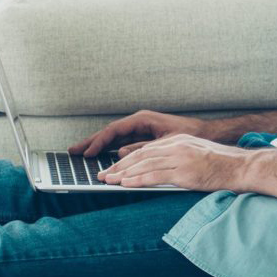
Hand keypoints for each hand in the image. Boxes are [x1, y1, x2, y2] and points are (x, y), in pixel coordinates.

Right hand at [68, 110, 209, 157]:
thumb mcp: (165, 142)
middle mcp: (138, 122)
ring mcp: (139, 129)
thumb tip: (120, 154)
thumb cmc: (189, 134)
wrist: (205, 132)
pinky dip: (108, 149)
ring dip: (96, 145)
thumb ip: (142, 147)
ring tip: (79, 153)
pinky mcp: (142, 137)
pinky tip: (98, 156)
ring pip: (113, 138)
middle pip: (109, 132)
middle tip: (72, 151)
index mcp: (143, 119)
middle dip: (91, 142)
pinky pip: (120, 143)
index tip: (88, 153)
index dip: (99, 142)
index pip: (115, 130)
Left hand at [97, 133, 248, 191]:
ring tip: (108, 181)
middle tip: (103, 175)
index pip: (147, 149)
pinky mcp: (184, 172)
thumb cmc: (222, 165)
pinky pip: (155, 175)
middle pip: (141, 155)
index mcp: (179, 141)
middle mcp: (177, 146)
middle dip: (119, 166)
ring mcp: (180, 158)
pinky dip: (137, 180)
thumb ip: (178, 157)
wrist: (241, 167)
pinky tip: (125, 184)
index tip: (113, 168)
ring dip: (123, 174)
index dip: (127, 159)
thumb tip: (159, 168)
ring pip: (144, 164)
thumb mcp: (197, 154)